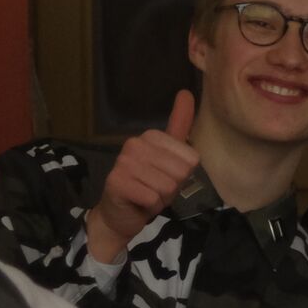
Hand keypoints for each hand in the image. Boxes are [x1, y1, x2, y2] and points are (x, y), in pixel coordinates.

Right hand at [85, 91, 198, 261]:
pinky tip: (138, 203)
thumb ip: (180, 128)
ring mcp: (123, 162)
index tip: (165, 177)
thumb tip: (187, 92)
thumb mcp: (171, 159)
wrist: (120, 215)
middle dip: (171, 188)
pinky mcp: (116, 182)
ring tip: (146, 195)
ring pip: (166, 186)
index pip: (190, 159)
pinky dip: (150, 206)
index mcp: (151, 136)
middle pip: (179, 173)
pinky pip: (152, 197)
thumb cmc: (149, 186)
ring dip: (160, 199)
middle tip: (154, 188)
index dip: (182, 175)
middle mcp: (135, 144)